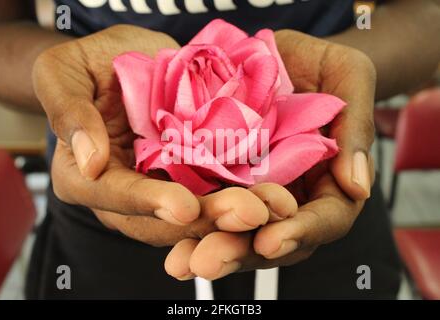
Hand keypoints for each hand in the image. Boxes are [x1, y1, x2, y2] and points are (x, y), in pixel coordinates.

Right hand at [33, 25, 295, 247]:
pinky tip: (276, 192)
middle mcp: (127, 193)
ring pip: (199, 212)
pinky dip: (247, 193)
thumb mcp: (63, 73)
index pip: (115, 195)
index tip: (183, 207)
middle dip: (208, 218)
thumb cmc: (90, 64)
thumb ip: (68, 111)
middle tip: (250, 213)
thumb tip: (90, 161)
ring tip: (274, 206)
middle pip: (164, 217)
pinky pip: (219, 189)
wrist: (130, 60)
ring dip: (237, 214)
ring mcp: (164, 186)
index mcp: (86, 177)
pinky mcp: (194, 174)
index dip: (149, 203)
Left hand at [164, 30, 375, 279]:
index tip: (271, 240)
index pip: (325, 217)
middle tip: (209, 261)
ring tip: (181, 261)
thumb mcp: (349, 77)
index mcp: (329, 178)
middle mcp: (291, 193)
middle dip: (242, 251)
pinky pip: (207, 203)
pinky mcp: (222, 175)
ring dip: (209, 245)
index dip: (300, 231)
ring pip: (238, 229)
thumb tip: (358, 185)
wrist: (280, 52)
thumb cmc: (321, 63)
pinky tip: (168, 235)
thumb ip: (355, 128)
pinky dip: (189, 221)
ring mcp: (254, 188)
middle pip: (274, 235)